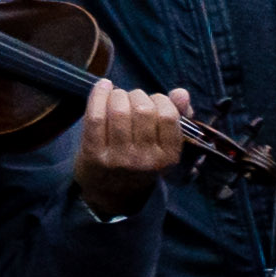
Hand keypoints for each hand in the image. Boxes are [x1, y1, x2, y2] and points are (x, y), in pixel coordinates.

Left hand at [68, 83, 191, 198]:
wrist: (110, 190)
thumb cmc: (141, 158)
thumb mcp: (165, 144)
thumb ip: (178, 115)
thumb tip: (181, 93)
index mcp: (168, 157)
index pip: (168, 116)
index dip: (160, 100)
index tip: (154, 101)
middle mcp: (145, 160)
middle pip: (143, 110)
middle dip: (137, 95)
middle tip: (132, 99)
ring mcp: (118, 158)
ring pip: (119, 110)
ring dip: (118, 95)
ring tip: (117, 97)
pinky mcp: (93, 154)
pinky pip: (95, 116)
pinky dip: (98, 95)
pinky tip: (102, 87)